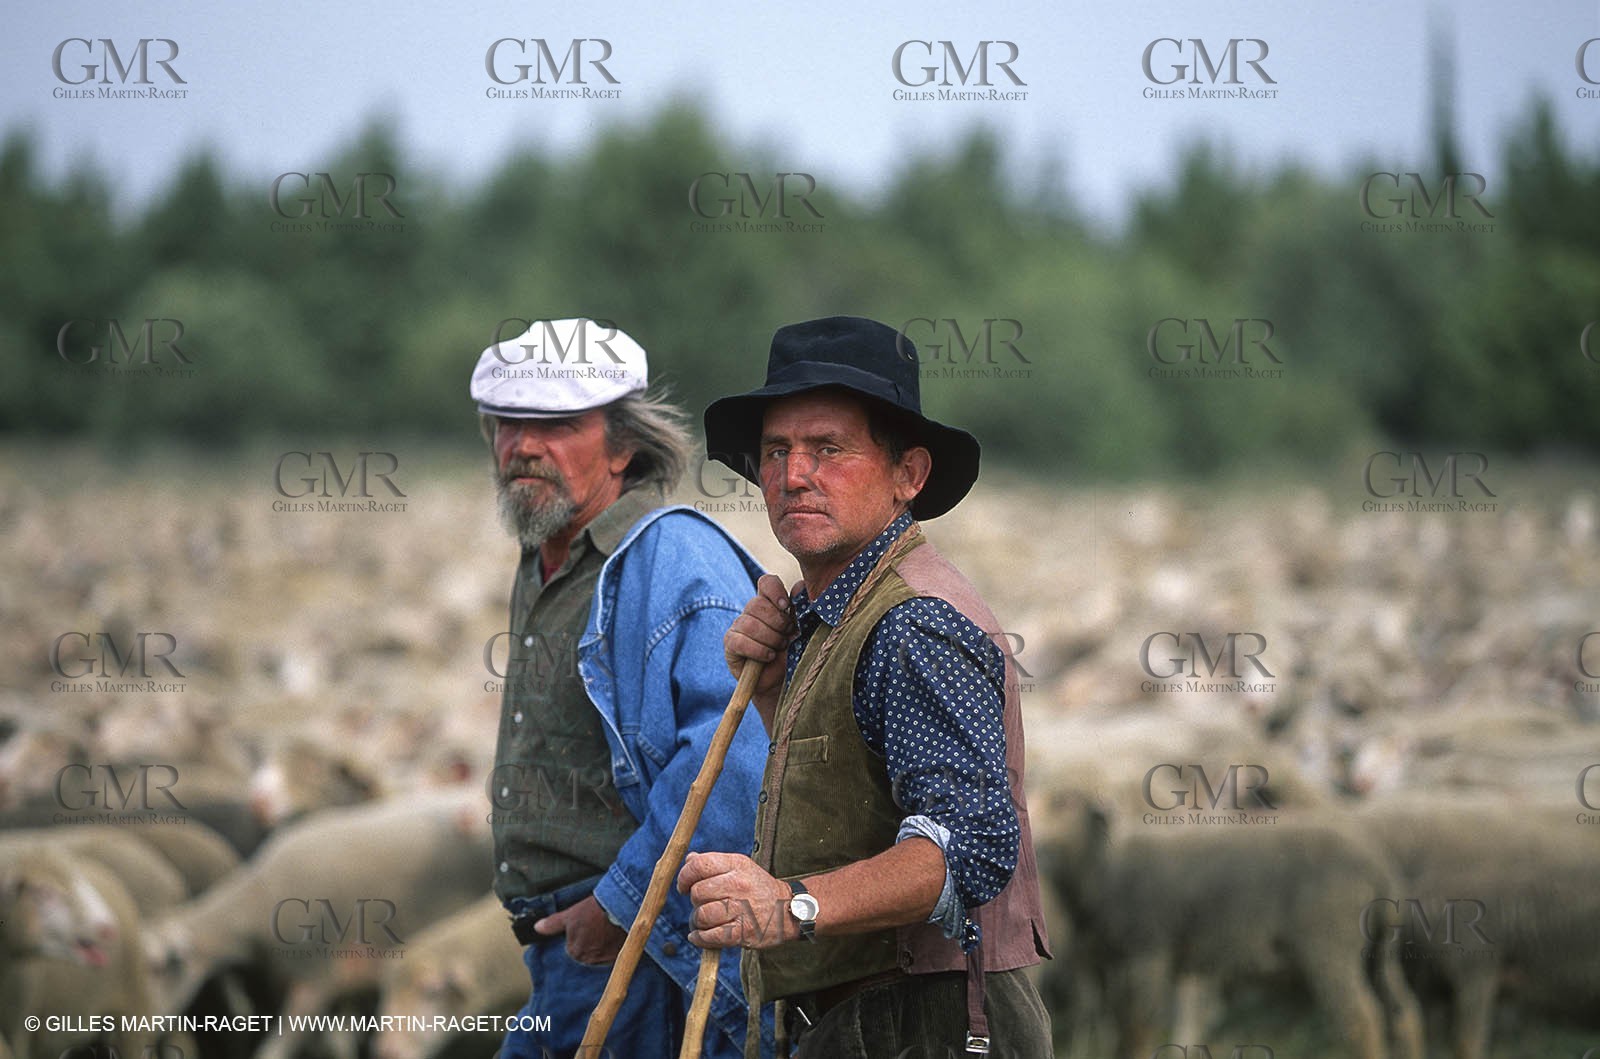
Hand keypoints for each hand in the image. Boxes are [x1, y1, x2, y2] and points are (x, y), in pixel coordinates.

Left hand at [532, 894, 626, 964]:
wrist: (618, 908)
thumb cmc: (592, 911)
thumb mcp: (569, 915)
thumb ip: (552, 924)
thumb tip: (537, 927)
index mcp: (574, 952)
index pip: (573, 947)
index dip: (579, 935)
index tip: (586, 925)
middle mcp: (589, 959)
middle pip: (587, 952)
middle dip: (591, 941)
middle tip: (596, 926)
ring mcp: (605, 958)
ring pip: (600, 953)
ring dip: (602, 944)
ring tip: (606, 928)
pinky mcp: (619, 955)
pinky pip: (613, 953)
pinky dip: (613, 946)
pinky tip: (615, 933)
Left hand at [677, 851, 797, 950]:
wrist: (788, 910)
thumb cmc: (758, 887)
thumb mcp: (741, 867)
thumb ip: (714, 863)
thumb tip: (689, 859)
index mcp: (736, 865)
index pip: (699, 865)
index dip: (684, 876)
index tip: (683, 887)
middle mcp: (738, 885)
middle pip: (697, 893)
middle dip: (695, 901)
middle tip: (703, 904)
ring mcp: (741, 909)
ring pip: (701, 916)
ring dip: (697, 921)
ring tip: (705, 921)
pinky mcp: (743, 932)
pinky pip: (710, 936)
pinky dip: (700, 938)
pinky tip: (699, 936)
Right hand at [725, 574, 796, 705]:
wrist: (783, 682)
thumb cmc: (794, 654)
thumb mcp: (802, 631)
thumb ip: (801, 609)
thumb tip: (800, 587)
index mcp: (771, 603)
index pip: (767, 583)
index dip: (775, 591)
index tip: (786, 606)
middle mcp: (752, 611)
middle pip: (757, 604)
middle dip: (776, 623)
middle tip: (787, 637)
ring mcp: (739, 626)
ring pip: (749, 624)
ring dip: (769, 639)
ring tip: (779, 649)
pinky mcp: (730, 644)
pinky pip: (740, 641)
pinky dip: (757, 650)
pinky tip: (768, 656)